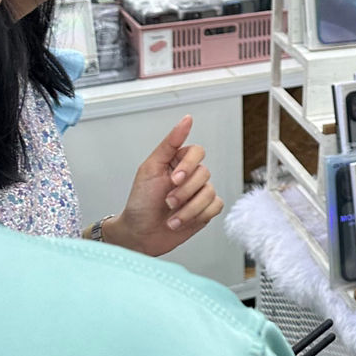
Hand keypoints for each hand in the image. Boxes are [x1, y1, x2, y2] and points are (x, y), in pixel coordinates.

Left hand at [109, 115, 223, 255]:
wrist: (139, 235)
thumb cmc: (140, 203)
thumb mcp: (149, 169)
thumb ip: (169, 144)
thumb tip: (186, 120)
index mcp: (177, 162)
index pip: (197, 152)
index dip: (188, 166)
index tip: (173, 179)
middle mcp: (190, 176)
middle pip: (205, 174)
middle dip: (184, 192)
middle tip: (168, 201)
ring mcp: (199, 193)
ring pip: (210, 193)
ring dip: (188, 209)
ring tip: (171, 217)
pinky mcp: (206, 210)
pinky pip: (215, 206)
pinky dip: (198, 216)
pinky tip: (181, 221)